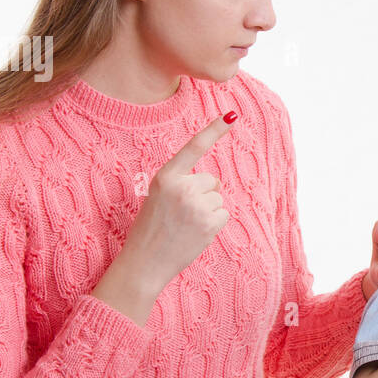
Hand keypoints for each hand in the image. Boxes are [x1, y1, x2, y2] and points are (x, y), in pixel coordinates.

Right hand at [120, 114, 235, 290]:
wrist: (144, 263)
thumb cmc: (150, 229)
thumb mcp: (158, 197)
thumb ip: (181, 184)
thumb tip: (215, 183)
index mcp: (165, 177)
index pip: (193, 148)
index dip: (214, 130)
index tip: (232, 115)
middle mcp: (182, 187)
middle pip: (211, 180)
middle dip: (204, 193)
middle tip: (183, 213)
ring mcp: (197, 205)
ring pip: (218, 198)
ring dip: (208, 210)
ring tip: (186, 225)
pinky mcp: (209, 223)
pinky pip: (223, 214)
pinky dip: (214, 223)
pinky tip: (196, 233)